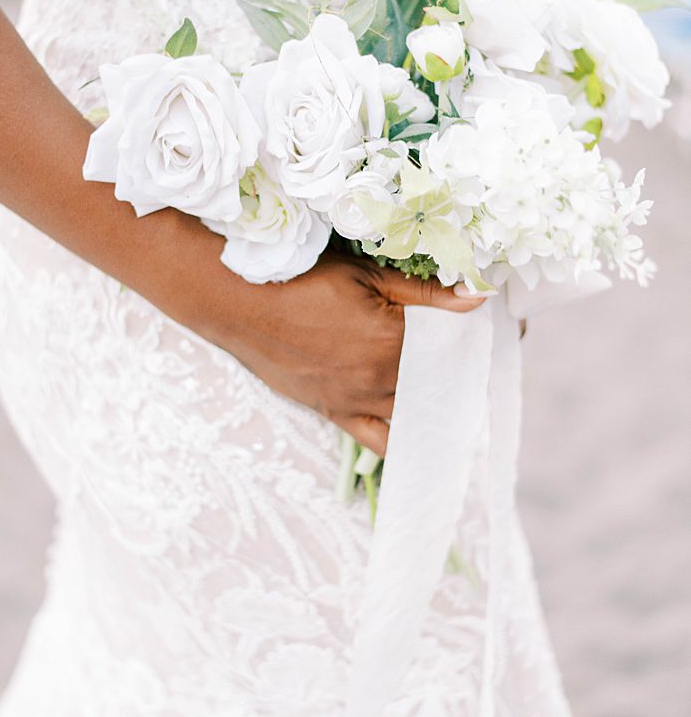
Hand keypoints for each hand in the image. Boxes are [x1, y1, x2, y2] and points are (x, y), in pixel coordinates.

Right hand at [214, 253, 486, 456]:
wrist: (239, 304)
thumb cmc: (299, 281)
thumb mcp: (365, 274)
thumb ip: (424, 292)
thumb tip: (477, 296)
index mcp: (394, 340)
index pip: (448, 346)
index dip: (460, 336)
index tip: (469, 329)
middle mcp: (380, 378)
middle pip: (435, 383)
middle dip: (449, 372)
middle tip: (455, 358)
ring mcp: (356, 400)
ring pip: (411, 412)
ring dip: (430, 404)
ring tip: (443, 394)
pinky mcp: (333, 411)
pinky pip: (375, 440)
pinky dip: (399, 442)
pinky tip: (416, 438)